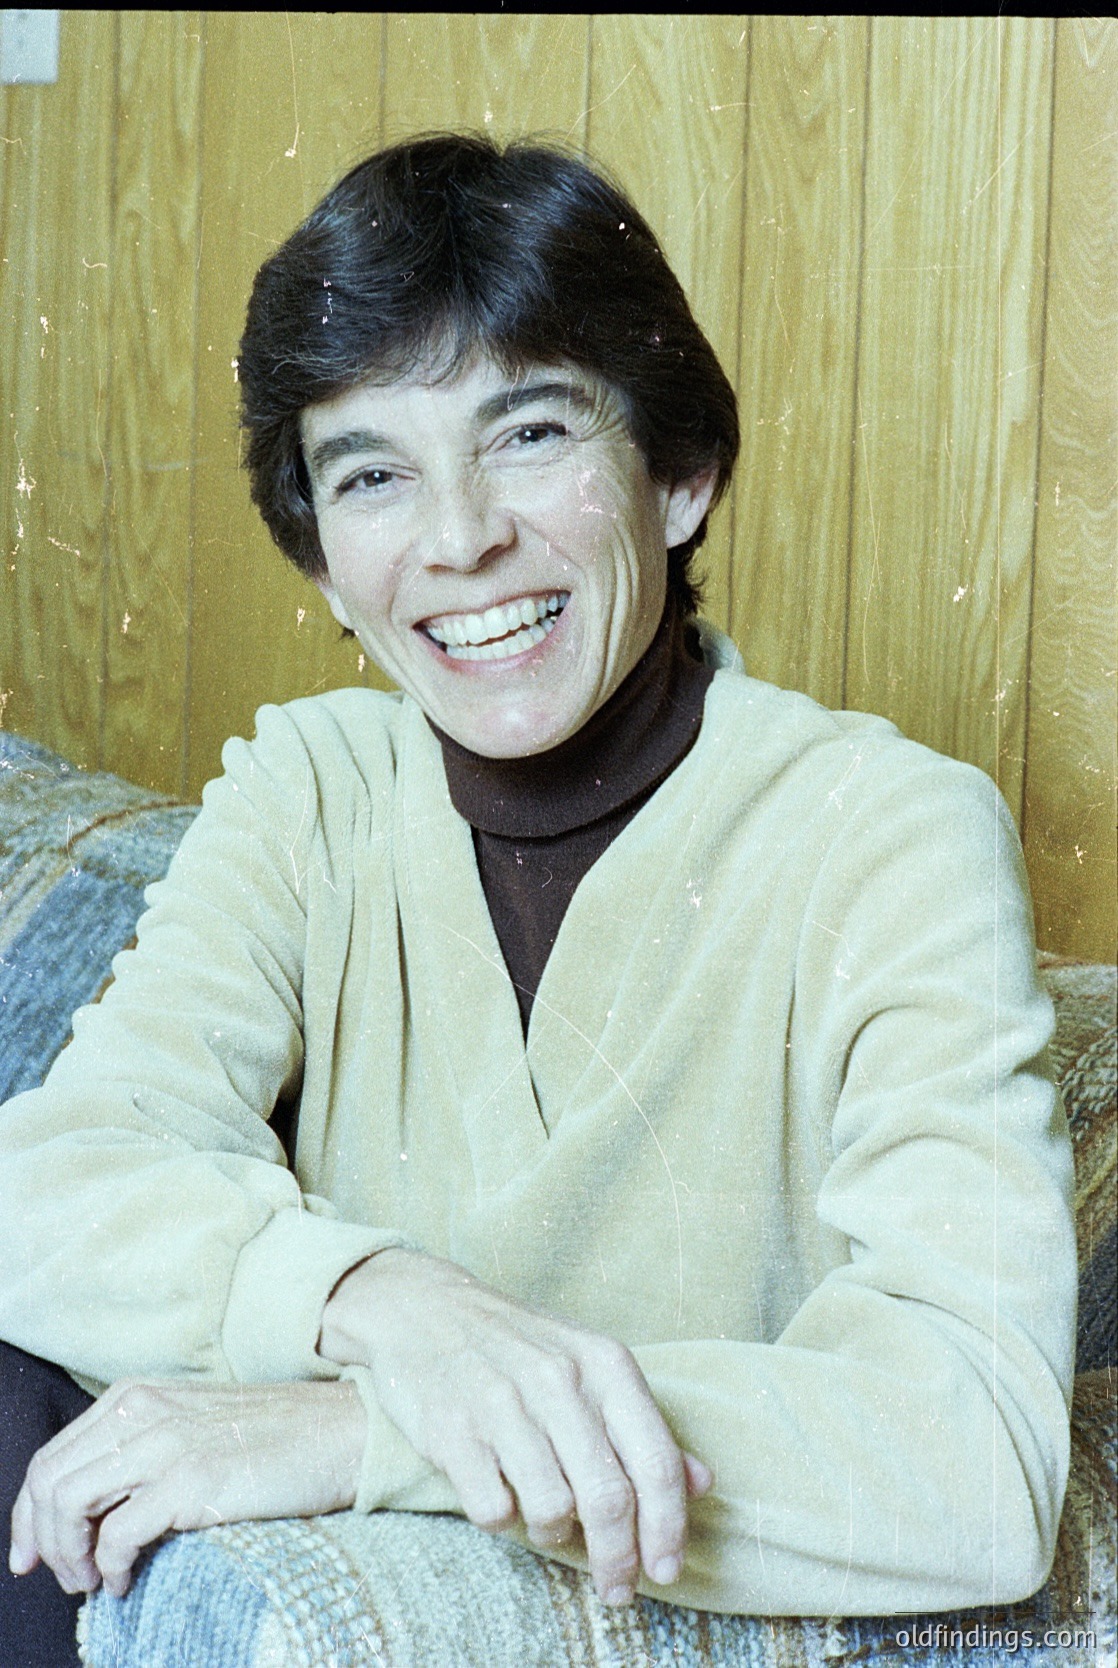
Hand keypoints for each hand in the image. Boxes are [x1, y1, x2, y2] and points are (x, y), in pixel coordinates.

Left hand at [9, 1378, 364, 1597]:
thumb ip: (141, 1445)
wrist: (341, 1431)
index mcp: (136, 1395)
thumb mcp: (192, 1423)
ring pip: (69, 1507)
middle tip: (66, 1578)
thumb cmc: (274, 1436)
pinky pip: (116, 1535)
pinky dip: (109, 1568)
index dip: (29, 1513)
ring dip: (70, 1558)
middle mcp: (143, 1411)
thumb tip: (94, 1506)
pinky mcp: (191, 1479)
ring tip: (94, 1582)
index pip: (51, 1457)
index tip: (31, 1554)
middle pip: (48, 1482)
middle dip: (42, 1541)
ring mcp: (166, 1442)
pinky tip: (126, 1580)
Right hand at [318, 1249, 712, 1605]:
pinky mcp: (452, 1431)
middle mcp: (559, 1381)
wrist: (425, 1308)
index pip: (654, 1462)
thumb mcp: (590, 1366)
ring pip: (553, 1510)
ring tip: (547, 1517)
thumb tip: (702, 1483)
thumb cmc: (519, 1346)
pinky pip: (493, 1510)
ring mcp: (503, 1405)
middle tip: (617, 1587)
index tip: (666, 1570)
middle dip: (618, 1558)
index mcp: (605, 1364)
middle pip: (609, 1499)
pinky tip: (499, 1491)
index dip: (667, 1528)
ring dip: (554, 1533)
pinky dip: (501, 1517)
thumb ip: (643, 1426)